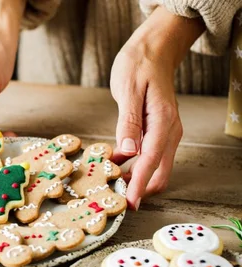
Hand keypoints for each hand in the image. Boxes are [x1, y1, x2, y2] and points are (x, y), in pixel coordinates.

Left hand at [110, 6, 204, 209]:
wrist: (153, 50)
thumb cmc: (138, 65)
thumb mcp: (128, 91)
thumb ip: (128, 122)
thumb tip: (129, 152)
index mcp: (163, 122)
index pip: (151, 162)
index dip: (139, 185)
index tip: (129, 204)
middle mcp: (169, 131)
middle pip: (159, 172)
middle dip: (140, 189)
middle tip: (114, 199)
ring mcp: (165, 132)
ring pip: (154, 167)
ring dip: (136, 179)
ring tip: (110, 185)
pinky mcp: (156, 131)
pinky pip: (148, 156)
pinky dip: (134, 166)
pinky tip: (113, 165)